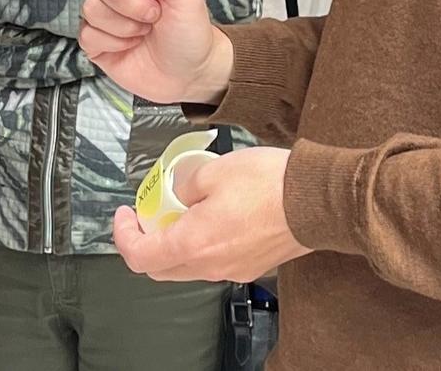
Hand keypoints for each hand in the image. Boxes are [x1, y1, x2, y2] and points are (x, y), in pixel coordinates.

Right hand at [80, 0, 233, 106]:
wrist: (188, 76)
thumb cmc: (191, 34)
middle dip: (128, 4)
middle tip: (153, 16)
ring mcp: (107, 12)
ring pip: (90, 7)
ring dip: (123, 27)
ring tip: (144, 31)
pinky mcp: (97, 38)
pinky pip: (86, 34)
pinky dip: (113, 44)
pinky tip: (130, 46)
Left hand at [113, 146, 309, 281]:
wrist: (316, 201)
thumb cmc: (268, 185)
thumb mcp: (210, 170)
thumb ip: (181, 184)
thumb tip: (174, 191)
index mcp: (193, 244)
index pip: (140, 257)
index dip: (123, 236)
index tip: (124, 214)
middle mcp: (210, 266)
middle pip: (160, 268)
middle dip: (146, 241)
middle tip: (148, 212)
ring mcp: (232, 270)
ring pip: (187, 267)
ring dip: (174, 243)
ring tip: (181, 208)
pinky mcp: (250, 266)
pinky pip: (213, 262)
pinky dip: (200, 245)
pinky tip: (210, 217)